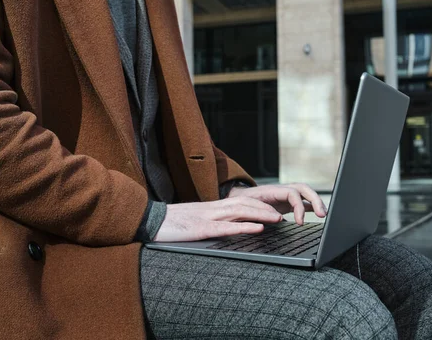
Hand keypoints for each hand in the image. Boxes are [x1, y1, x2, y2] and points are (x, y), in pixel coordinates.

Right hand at [153, 197, 282, 242]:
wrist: (148, 221)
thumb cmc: (168, 224)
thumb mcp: (192, 221)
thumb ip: (208, 222)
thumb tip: (222, 228)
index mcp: (210, 208)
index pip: (239, 203)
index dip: (258, 206)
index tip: (272, 211)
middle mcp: (211, 209)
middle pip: (244, 204)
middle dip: (265, 208)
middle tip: (282, 215)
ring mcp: (206, 218)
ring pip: (239, 212)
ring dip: (261, 214)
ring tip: (277, 219)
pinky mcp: (200, 229)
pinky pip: (226, 227)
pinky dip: (244, 226)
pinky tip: (258, 228)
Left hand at [227, 183, 326, 224]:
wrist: (237, 199)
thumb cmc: (242, 203)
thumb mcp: (249, 207)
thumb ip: (262, 212)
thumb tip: (277, 218)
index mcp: (273, 190)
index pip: (293, 193)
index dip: (299, 207)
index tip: (300, 222)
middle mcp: (281, 191)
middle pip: (304, 189)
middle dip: (315, 200)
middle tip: (321, 214)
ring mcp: (285, 196)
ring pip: (305, 194)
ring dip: (316, 202)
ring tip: (323, 215)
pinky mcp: (286, 203)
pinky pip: (302, 202)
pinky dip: (311, 206)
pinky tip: (317, 214)